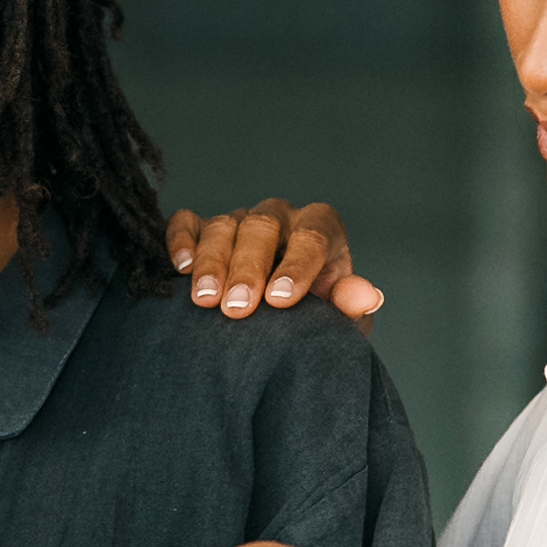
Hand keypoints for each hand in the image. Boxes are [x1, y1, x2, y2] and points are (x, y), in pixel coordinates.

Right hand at [165, 197, 380, 324]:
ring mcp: (240, 221)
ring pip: (224, 226)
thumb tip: (366, 296)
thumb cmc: (310, 320)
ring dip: (213, 262)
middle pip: (263, 227)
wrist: (277, 327)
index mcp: (320, 231)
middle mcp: (280, 218)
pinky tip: (179, 268)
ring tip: (204, 299)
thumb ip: (350, 308)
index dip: (297, 266)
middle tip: (236, 308)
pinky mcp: (203, 230)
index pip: (313, 236)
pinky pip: (187, 223)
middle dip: (248, 268)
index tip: (280, 301)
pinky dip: (180, 240)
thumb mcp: (337, 321)